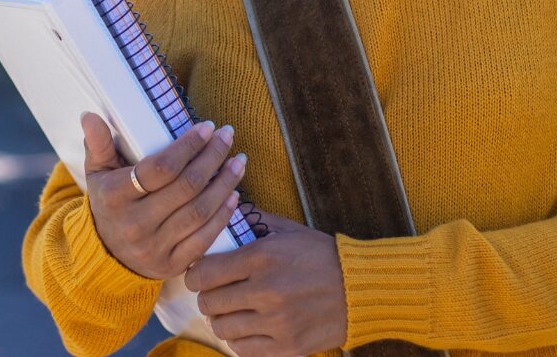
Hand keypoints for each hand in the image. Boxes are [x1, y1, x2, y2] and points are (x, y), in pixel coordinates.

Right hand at [79, 111, 247, 279]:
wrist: (105, 257)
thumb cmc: (107, 203)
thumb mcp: (97, 173)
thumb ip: (98, 144)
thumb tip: (90, 115)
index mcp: (115, 197)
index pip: (160, 168)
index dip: (188, 146)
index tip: (207, 127)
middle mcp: (135, 224)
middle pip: (186, 187)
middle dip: (213, 157)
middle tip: (228, 136)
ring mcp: (154, 247)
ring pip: (199, 211)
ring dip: (225, 184)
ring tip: (239, 161)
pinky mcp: (171, 266)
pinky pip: (204, 239)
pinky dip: (223, 216)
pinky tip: (234, 195)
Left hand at [184, 212, 346, 356]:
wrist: (361, 287)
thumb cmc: (321, 255)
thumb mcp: (287, 231)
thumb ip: (252, 222)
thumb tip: (222, 214)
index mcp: (262, 257)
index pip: (204, 273)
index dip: (195, 276)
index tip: (200, 276)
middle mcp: (266, 290)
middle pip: (208, 303)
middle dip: (207, 298)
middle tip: (215, 294)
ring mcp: (277, 322)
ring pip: (222, 328)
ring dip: (221, 320)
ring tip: (231, 312)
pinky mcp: (288, 346)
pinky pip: (243, 350)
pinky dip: (239, 340)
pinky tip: (246, 328)